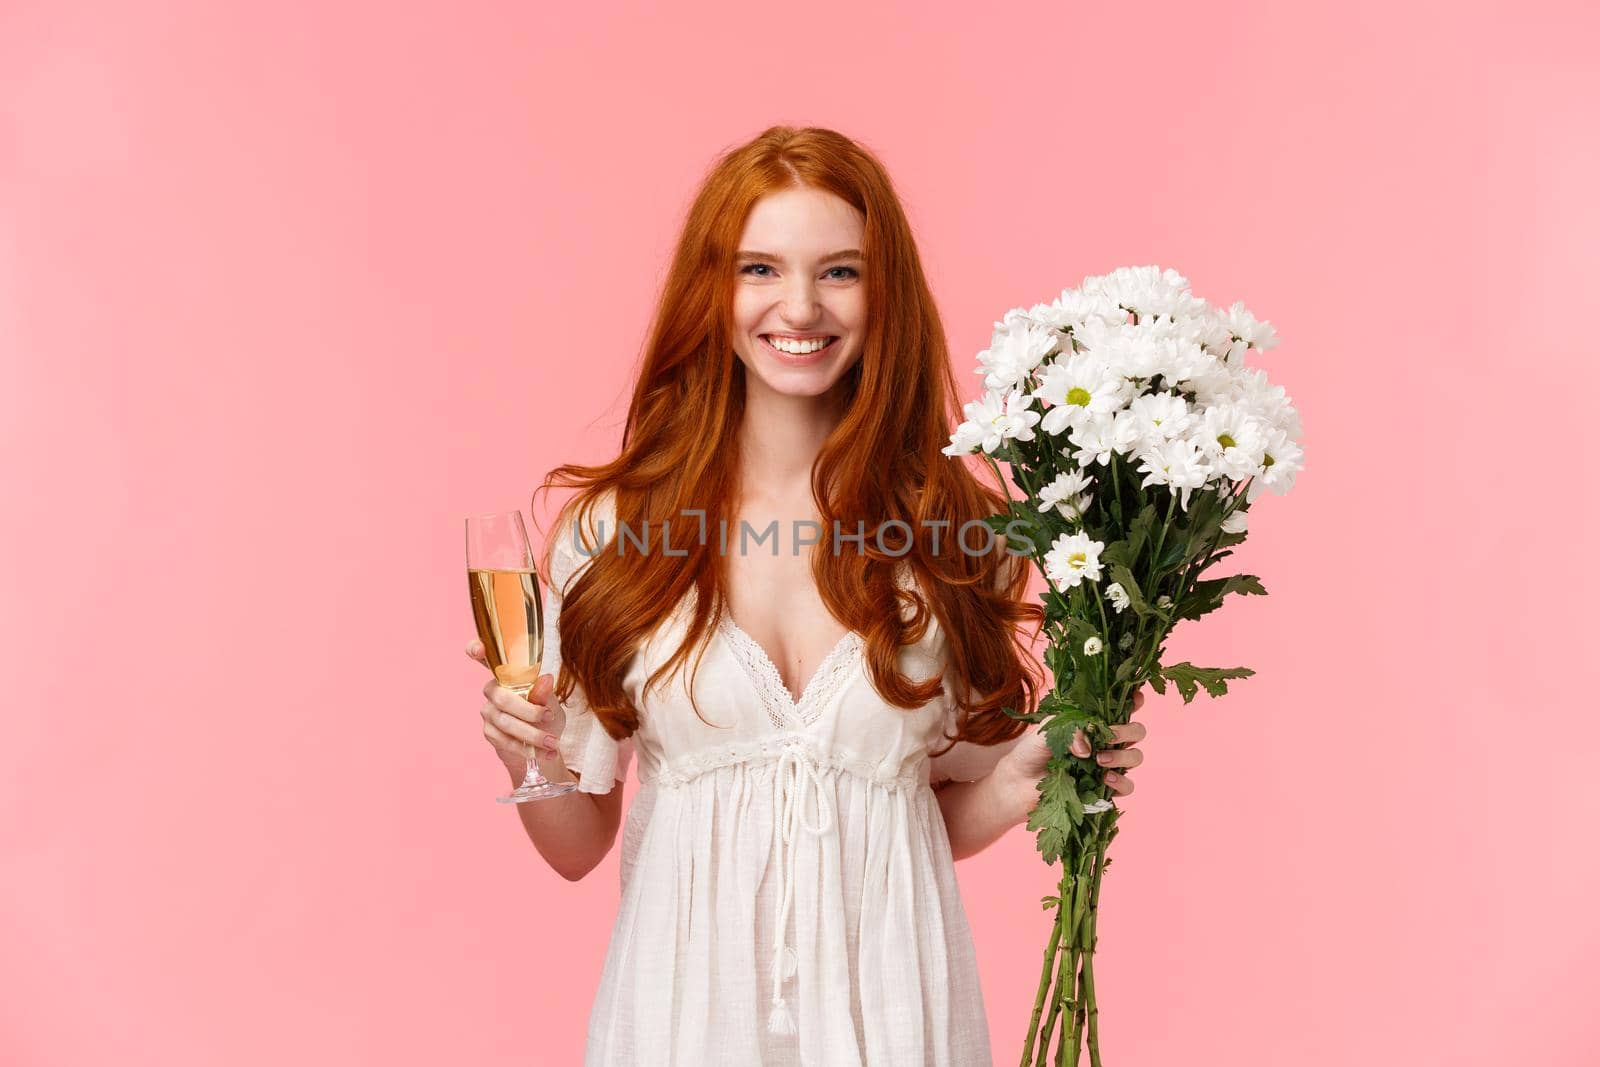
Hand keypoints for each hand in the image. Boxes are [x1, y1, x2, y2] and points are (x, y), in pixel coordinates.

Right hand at [467, 639, 567, 780]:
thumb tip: (546, 679)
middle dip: (529, 712)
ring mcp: (489, 712)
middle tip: (549, 717)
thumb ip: (545, 693)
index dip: (476, 649)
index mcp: (508, 675)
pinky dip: (527, 748)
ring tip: (553, 743)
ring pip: (506, 723)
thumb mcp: (552, 703)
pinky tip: (545, 753)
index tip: (478, 649)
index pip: (486, 658)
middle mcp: (493, 691)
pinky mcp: (490, 732)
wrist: (543, 744)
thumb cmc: (546, 716)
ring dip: (532, 735)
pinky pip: (505, 741)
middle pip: (503, 699)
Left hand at [997, 689, 1147, 815]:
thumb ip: (1070, 730)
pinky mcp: (1104, 789)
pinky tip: (1105, 778)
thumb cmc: (1032, 750)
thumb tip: (1089, 749)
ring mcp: (1107, 765)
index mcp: (1094, 722)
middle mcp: (1105, 742)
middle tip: (1110, 735)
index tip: (1135, 699)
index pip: (1122, 708)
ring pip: (1135, 757)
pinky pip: (1127, 786)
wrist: (1019, 782)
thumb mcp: (1047, 731)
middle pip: (1137, 732)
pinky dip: (1121, 782)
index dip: (1134, 701)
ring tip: (1100, 759)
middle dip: (1128, 731)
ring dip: (1124, 756)